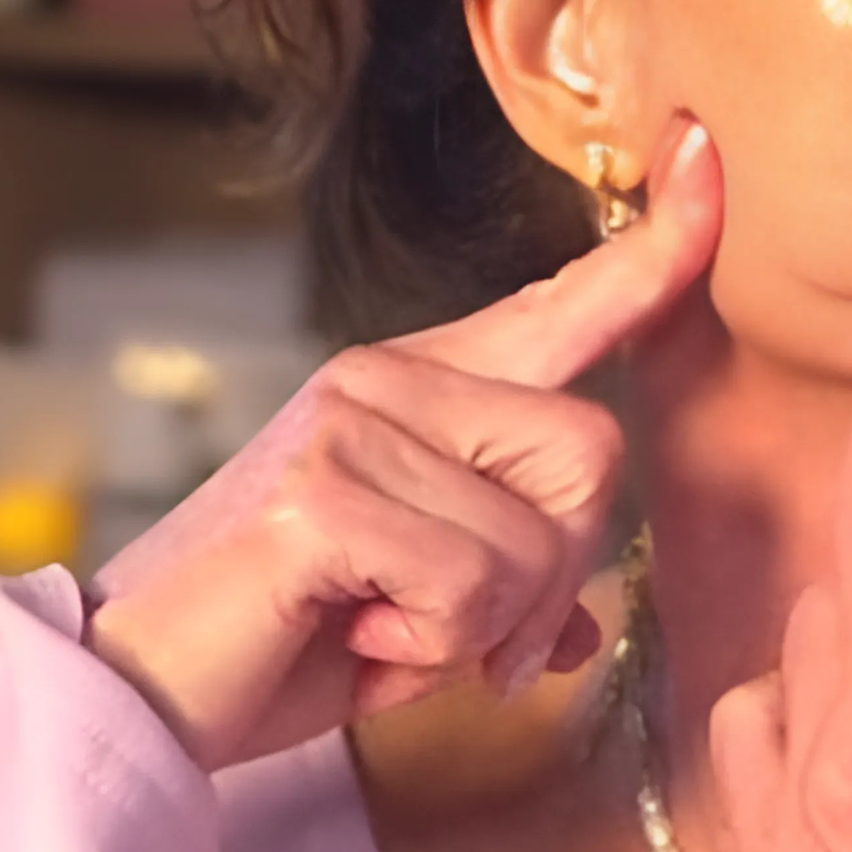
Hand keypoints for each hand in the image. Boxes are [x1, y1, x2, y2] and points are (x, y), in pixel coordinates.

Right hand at [85, 121, 721, 771]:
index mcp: (428, 384)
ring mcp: (351, 423)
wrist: (143, 696)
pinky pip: (471, 586)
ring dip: (484, 627)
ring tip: (384, 626)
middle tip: (457, 629)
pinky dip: (432, 649)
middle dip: (553, 577)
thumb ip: (511, 592)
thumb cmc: (289, 639)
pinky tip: (351, 633)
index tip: (708, 155)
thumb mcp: (428, 605)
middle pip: (595, 454)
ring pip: (541, 538)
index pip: (565, 303)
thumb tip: (577, 629)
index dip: (655, 247)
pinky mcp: (321, 492)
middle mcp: (390, 378)